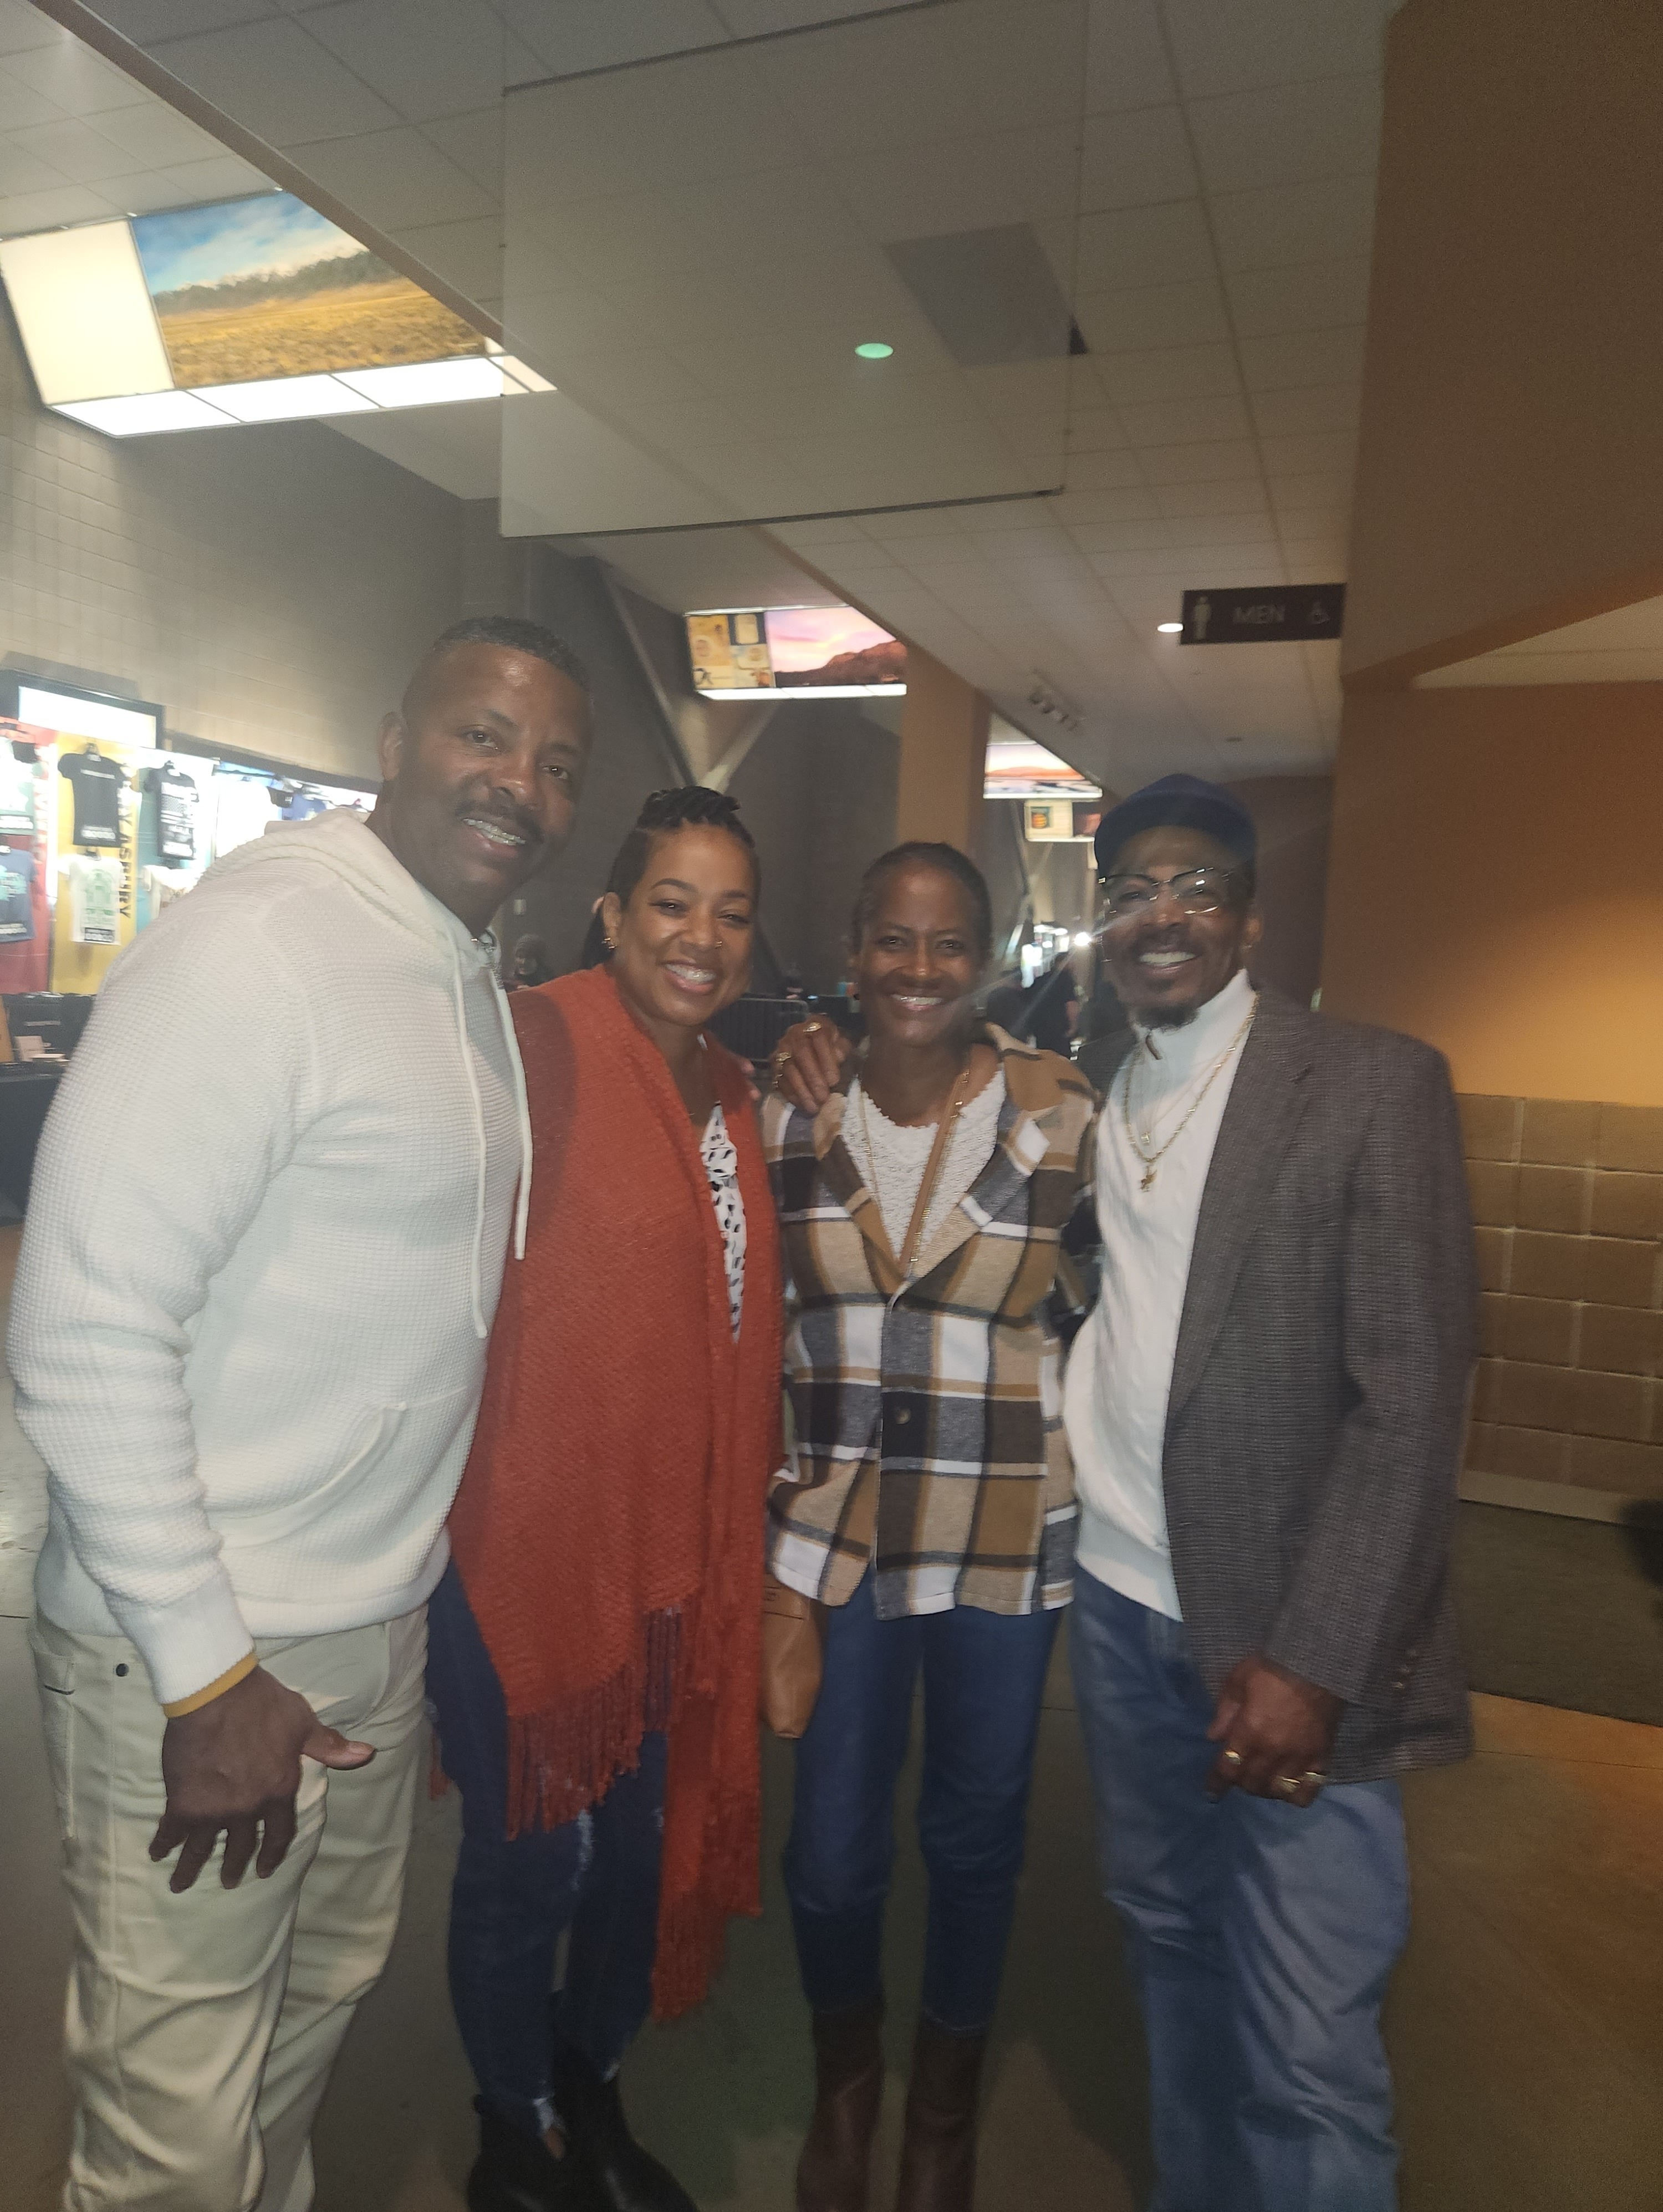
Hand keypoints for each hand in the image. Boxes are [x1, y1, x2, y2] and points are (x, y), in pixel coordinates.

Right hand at [150, 1664, 374, 1892]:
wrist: (217, 1694)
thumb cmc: (263, 1705)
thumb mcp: (303, 1723)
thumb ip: (329, 1746)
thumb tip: (367, 1755)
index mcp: (279, 1791)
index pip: (279, 1833)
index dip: (272, 1853)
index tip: (265, 1869)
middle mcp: (248, 1808)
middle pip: (240, 1846)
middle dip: (233, 1866)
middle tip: (228, 1881)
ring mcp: (215, 1810)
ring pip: (202, 1849)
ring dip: (191, 1868)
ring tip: (181, 1884)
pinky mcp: (183, 1803)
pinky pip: (173, 1831)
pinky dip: (163, 1844)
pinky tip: (157, 1853)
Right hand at [772, 1018, 852, 1115]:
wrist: (813, 1045)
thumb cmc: (832, 1047)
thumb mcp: (842, 1044)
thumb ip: (842, 1049)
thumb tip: (837, 1057)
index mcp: (815, 1024)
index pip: (819, 1037)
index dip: (826, 1059)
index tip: (834, 1081)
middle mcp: (795, 1033)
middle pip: (801, 1053)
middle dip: (813, 1077)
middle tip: (823, 1097)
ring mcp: (781, 1049)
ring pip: (788, 1068)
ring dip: (802, 1090)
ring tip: (814, 1106)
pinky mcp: (773, 1065)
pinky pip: (779, 1080)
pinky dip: (792, 1094)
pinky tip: (803, 1105)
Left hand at [1205, 1653, 1340, 1808]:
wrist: (1317, 1665)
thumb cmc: (1273, 1669)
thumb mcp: (1238, 1680)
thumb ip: (1225, 1711)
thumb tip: (1213, 1737)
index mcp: (1250, 1732)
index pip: (1228, 1768)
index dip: (1217, 1783)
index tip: (1211, 1792)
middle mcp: (1273, 1751)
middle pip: (1251, 1783)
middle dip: (1240, 1782)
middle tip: (1239, 1772)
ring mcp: (1299, 1758)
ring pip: (1276, 1792)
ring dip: (1264, 1790)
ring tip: (1262, 1780)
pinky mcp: (1320, 1759)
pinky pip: (1307, 1792)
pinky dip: (1295, 1795)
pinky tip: (1289, 1786)